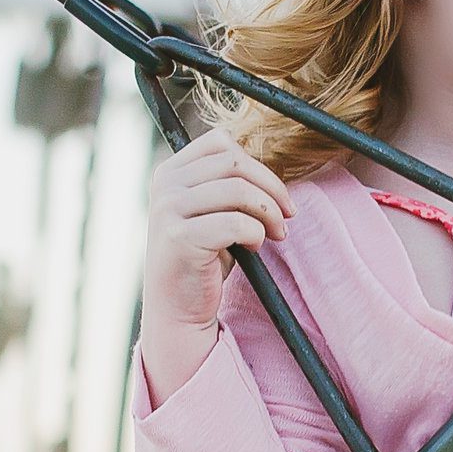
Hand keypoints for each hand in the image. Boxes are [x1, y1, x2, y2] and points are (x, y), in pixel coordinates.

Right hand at [140, 129, 290, 392]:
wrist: (178, 308)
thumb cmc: (203, 258)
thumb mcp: (212, 211)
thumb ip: (227, 183)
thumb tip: (267, 168)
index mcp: (170, 172)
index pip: (221, 142)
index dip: (258, 166)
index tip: (276, 195)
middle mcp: (164, 185)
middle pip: (234, 162)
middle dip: (272, 188)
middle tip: (288, 215)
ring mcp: (168, 210)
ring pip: (238, 190)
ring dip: (268, 212)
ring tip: (276, 233)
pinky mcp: (179, 238)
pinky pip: (235, 222)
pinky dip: (256, 233)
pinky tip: (254, 247)